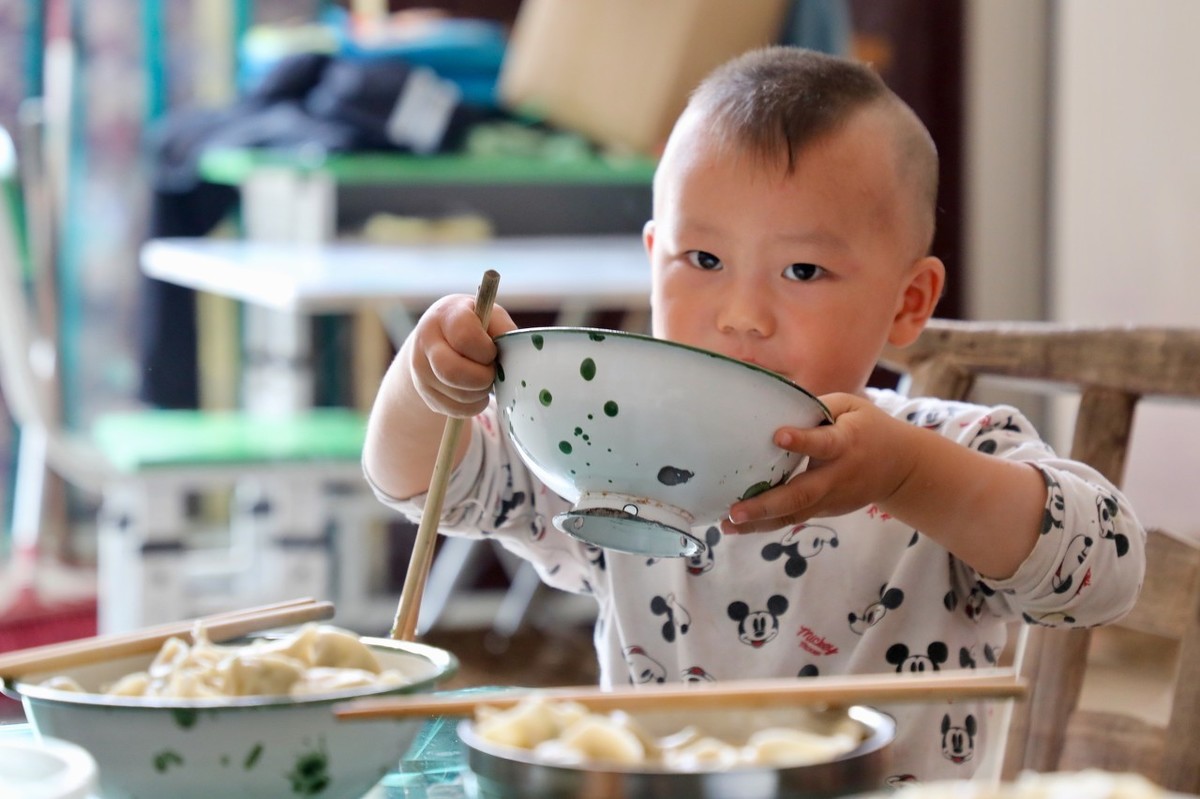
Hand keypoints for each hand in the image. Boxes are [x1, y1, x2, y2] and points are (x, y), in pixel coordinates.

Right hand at [405, 294, 515, 417]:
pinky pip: (454, 409)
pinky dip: (473, 406)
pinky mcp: (425, 393)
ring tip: (485, 380)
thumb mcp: (489, 316)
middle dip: (482, 377)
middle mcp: (425, 342)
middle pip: (451, 371)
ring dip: (480, 393)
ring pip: (456, 394)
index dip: (485, 350)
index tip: (492, 351)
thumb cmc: (474, 325)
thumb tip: (518, 351)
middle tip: (492, 371)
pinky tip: (476, 392)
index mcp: (445, 316)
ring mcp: (420, 370)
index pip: (464, 338)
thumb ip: (503, 329)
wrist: (438, 337)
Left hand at [722, 392, 919, 533]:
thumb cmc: (868, 428)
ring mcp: (832, 499)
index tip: (778, 436)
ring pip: (794, 514)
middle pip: (802, 494)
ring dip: (760, 523)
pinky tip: (738, 526)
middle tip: (735, 511)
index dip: (803, 441)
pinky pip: (794, 517)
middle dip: (766, 504)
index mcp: (846, 442)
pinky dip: (767, 524)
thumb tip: (775, 405)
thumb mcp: (850, 406)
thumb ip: (816, 406)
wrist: (902, 468)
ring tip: (727, 525)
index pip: (824, 443)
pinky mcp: (826, 510)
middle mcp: (837, 475)